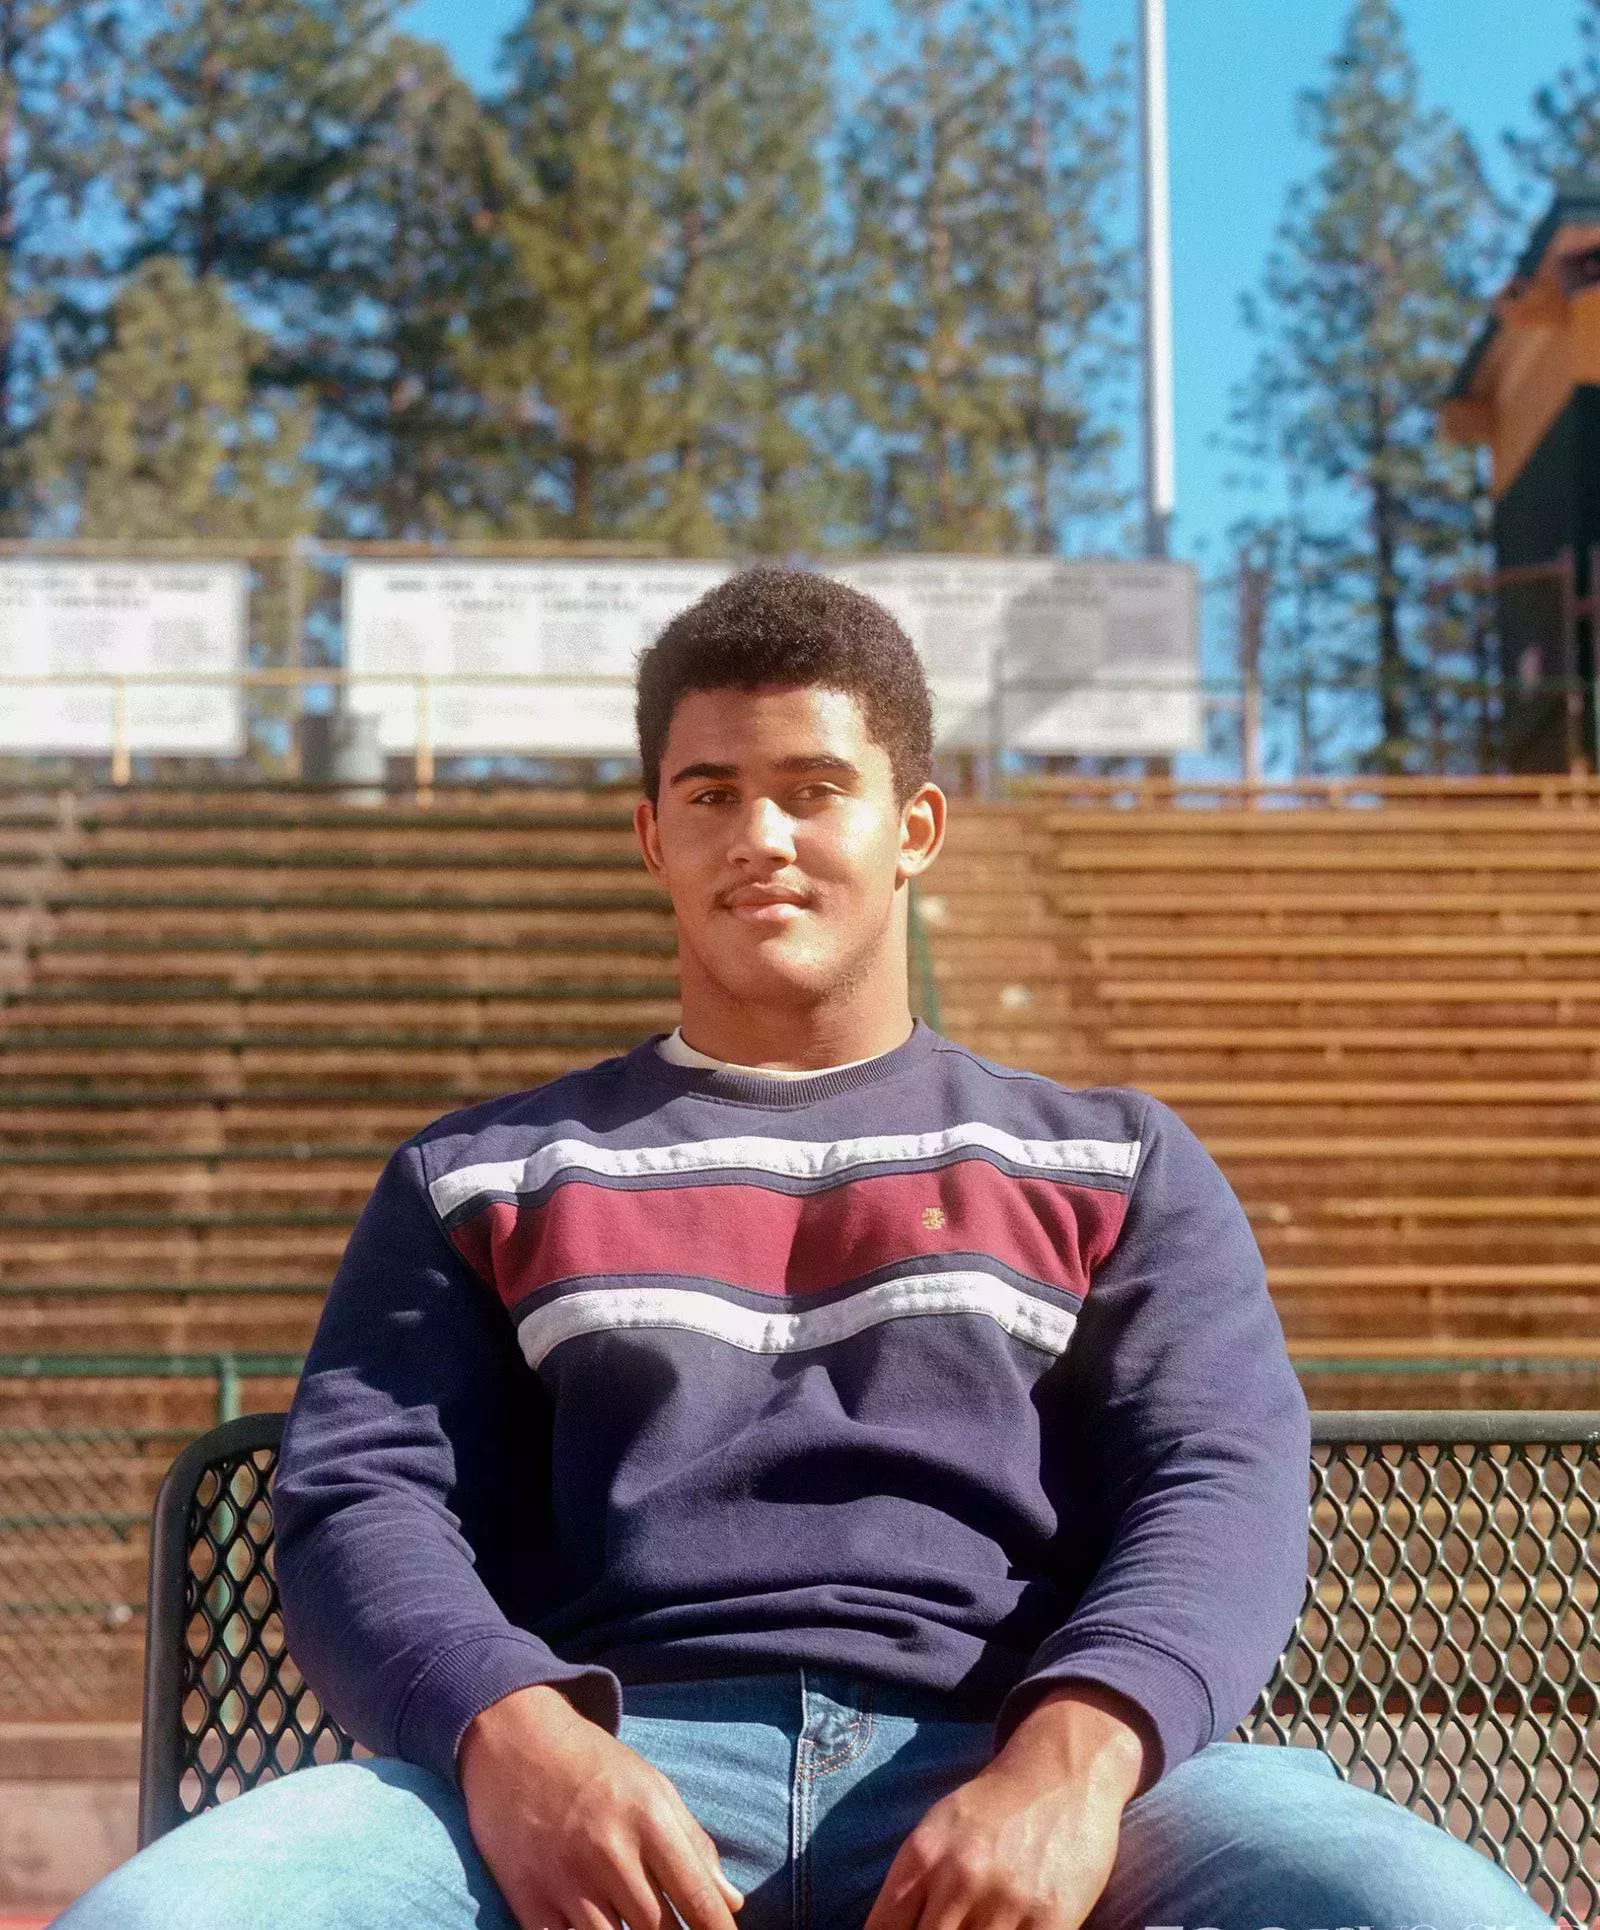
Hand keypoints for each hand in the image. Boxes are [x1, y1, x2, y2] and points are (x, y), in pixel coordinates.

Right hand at [458, 1683, 744, 1929]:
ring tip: (639, 1927)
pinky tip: (596, 1925)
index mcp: (648, 1819)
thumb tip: (731, 1901)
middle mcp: (610, 1853)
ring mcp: (566, 1880)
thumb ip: (694, 1843)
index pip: (698, 1897)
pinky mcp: (529, 1900)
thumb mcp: (653, 1787)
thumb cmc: (593, 1765)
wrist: (514, 1741)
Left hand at [862, 1685, 1150, 1929]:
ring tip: (974, 1928)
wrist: (1063, 1773)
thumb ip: (912, 1884)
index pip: (883, 1929)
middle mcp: (959, 1878)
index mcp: (923, 1855)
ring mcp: (1005, 1901)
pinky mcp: (1051, 1918)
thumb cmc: (994, 1807)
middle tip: (947, 1927)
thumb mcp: (939, 1828)